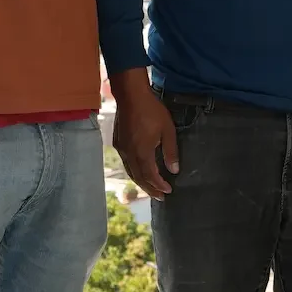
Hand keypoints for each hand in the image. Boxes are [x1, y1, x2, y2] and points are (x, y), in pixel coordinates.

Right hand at [109, 69, 178, 198]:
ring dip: (141, 182)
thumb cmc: (151, 110)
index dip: (159, 185)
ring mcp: (121, 148)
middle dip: (150, 189)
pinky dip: (134, 171)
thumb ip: (170, 152)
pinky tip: (139, 171)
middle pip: (138, 177)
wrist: (131, 95)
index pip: (150, 176)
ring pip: (130, 171)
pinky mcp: (118, 142)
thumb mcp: (167, 130)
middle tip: (160, 197)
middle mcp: (129, 154)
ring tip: (150, 188)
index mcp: (142, 152)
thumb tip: (174, 170)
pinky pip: (126, 163)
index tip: (168, 191)